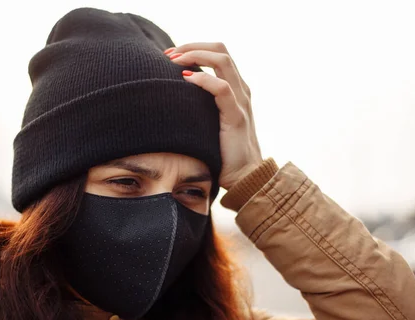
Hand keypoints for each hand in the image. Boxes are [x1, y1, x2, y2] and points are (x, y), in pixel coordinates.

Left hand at [166, 42, 262, 190]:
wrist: (245, 177)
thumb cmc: (223, 155)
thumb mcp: (210, 125)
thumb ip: (200, 109)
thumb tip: (172, 102)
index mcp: (236, 89)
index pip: (218, 54)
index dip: (195, 48)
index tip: (171, 55)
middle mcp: (241, 90)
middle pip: (220, 49)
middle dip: (192, 46)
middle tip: (169, 54)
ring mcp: (241, 101)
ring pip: (222, 60)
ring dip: (195, 55)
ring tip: (173, 61)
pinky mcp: (237, 116)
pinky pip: (222, 88)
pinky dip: (203, 79)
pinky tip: (186, 79)